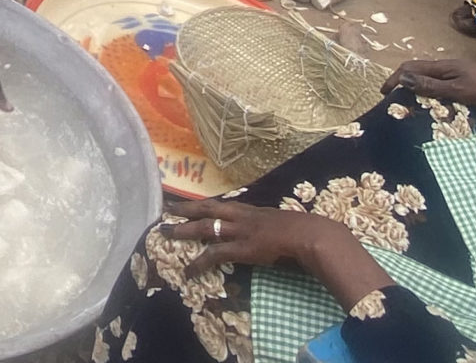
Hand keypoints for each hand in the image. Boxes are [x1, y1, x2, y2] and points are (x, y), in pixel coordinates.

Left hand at [169, 201, 355, 273]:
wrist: (310, 235)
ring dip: (183, 229)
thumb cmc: (305, 230)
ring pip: (204, 227)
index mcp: (253, 210)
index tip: (191, 204)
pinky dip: (199, 262)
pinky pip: (214, 255)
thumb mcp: (284, 222)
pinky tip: (188, 270)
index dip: (205, 204)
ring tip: (164, 232)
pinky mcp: (241, 248)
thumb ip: (272, 225)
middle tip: (167, 209)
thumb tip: (270, 232)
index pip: (223, 204)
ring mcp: (240, 231)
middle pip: (208, 208)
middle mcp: (242, 216)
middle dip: (186, 209)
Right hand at [382, 59, 475, 109]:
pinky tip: (432, 102)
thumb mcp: (457, 90)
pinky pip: (439, 82)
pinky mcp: (465, 80)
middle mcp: (448, 66)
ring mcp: (457, 72)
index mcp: (443, 66)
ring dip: (415, 86)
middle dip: (402, 81)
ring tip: (409, 101)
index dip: (394, 78)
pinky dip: (429, 90)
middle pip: (417, 69)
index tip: (383, 93)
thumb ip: (430, 85)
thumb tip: (402, 79)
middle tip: (393, 98)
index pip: (410, 67)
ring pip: (428, 76)